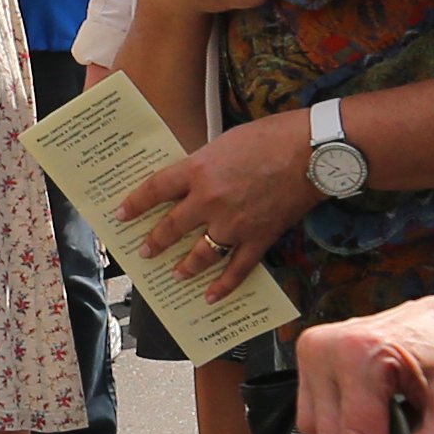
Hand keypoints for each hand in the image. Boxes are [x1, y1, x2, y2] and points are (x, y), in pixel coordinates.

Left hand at [112, 107, 311, 300]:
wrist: (312, 151)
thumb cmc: (271, 137)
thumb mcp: (225, 142)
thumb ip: (205, 165)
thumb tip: (192, 182)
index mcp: (198, 171)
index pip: (155, 190)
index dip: (135, 204)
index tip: (121, 215)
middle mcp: (209, 201)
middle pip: (172, 227)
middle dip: (156, 241)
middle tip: (145, 252)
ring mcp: (234, 224)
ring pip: (201, 254)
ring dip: (186, 267)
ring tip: (177, 274)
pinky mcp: (260, 238)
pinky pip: (237, 269)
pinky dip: (224, 286)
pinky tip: (212, 296)